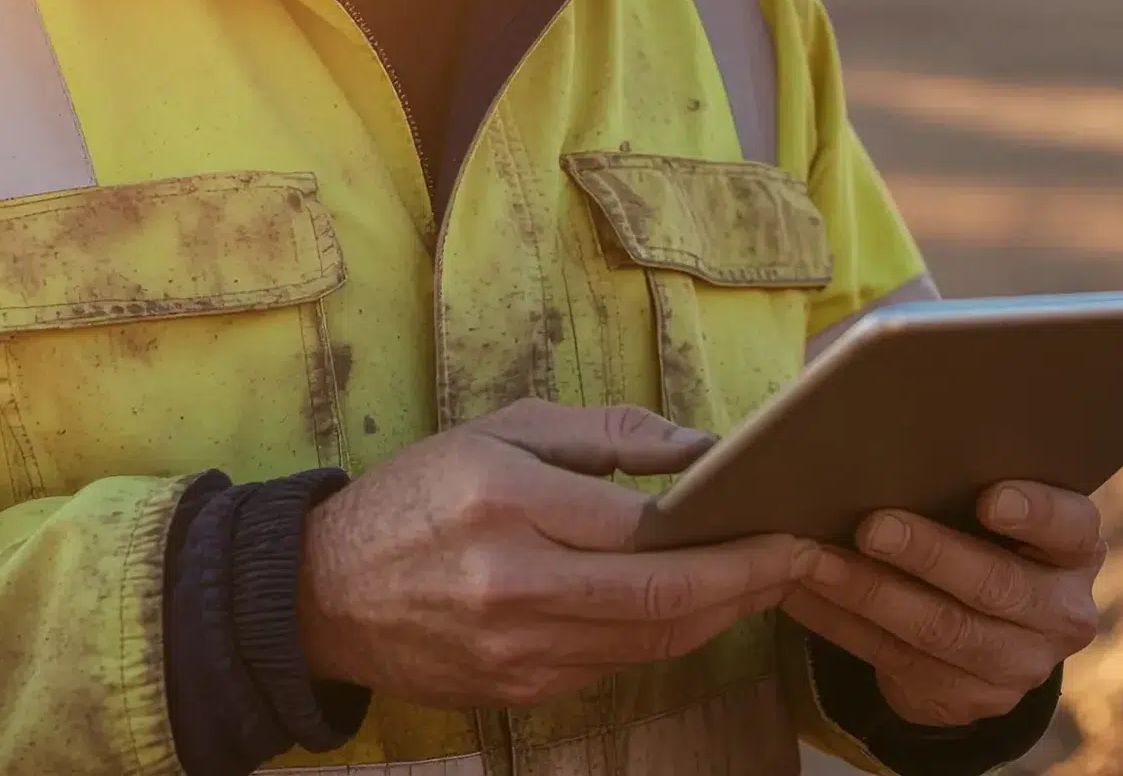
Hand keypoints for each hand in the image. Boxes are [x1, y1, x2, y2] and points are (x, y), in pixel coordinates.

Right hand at [295, 400, 810, 707]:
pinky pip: (615, 665)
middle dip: (748, 585)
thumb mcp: (501, 432)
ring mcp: (518, 652)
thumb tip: (703, 448)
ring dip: (718, 616)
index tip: (783, 523)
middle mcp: (515, 586)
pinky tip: (690, 607)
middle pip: (666, 601)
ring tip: (762, 581)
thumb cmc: (416, 495)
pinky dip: (661, 636)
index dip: (730, 536)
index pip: (648, 531)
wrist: (321, 595)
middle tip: (801, 561)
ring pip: (651, 643)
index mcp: (509, 503)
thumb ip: (605, 436)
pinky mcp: (519, 691)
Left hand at [782, 481, 1105, 727]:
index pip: (1069, 528)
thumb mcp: (996, 503)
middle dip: (928, 554)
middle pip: (995, 585)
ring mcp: (1021, 664)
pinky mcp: (973, 699)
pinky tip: (803, 595)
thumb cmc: (982, 532)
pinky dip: (842, 625)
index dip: (1034, 514)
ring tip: (814, 561)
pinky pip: (897, 661)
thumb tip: (884, 410)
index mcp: (1075, 548)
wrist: (995, 625)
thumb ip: (967, 469)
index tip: (990, 499)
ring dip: (869, 593)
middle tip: (873, 527)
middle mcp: (1061, 611)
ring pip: (940, 630)